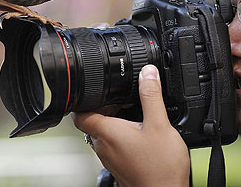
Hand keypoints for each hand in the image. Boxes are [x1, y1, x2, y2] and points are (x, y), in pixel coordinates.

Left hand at [72, 64, 189, 186]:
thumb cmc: (161, 167)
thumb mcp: (160, 124)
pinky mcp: (118, 166)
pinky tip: (139, 132)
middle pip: (92, 121)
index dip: (83, 100)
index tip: (95, 90)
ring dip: (113, 121)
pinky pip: (112, 145)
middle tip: (123, 98)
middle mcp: (103, 147)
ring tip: (133, 113)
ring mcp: (109, 158)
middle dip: (104, 107)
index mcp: (107, 133)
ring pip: (102, 133)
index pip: (79, 114)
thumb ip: (151, 96)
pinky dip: (120, 134)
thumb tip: (147, 73)